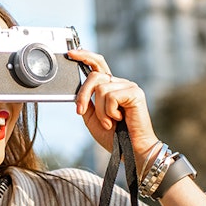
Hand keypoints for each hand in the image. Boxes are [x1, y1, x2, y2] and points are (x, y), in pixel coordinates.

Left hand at [68, 49, 161, 164]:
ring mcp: (129, 86)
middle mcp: (120, 83)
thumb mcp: (93, 118)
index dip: (85, 56)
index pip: (98, 65)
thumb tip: (77, 89)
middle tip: (80, 111)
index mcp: (111, 87)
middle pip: (94, 76)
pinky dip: (110, 112)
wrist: (131, 152)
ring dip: (101, 111)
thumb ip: (85, 102)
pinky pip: (110, 96)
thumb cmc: (115, 137)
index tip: (71, 53)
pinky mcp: (135, 93)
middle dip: (83, 95)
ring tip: (110, 122)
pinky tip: (119, 119)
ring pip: (100, 89)